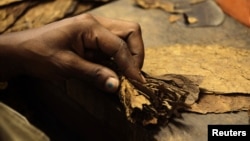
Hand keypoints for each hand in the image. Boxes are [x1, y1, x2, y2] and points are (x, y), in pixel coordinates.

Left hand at [0, 14, 145, 92]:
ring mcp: (95, 30)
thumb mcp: (66, 66)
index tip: (137, 83)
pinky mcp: (93, 38)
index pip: (120, 45)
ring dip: (129, 56)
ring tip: (127, 74)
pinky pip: (114, 45)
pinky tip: (116, 71)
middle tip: (134, 75)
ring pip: (125, 37)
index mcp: (89, 26)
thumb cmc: (39, 54)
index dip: (131, 65)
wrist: (22, 51)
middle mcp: (96, 24)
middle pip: (130, 31)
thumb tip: (117, 85)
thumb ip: (94, 74)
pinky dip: (119, 58)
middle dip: (136, 54)